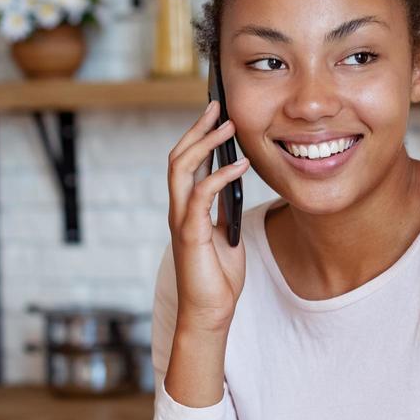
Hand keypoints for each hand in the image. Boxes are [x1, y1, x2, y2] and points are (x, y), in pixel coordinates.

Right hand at [168, 100, 250, 334]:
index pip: (186, 162)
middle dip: (197, 129)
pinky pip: (200, 196)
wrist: (209, 312)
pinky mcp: (189, 234)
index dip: (197, 136)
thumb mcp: (227, 234)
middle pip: (178, 157)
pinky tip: (240, 165)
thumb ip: (225, 209)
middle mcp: (178, 210)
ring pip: (182, 169)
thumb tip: (235, 182)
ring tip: (229, 127)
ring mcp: (181, 221)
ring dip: (205, 143)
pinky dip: (220, 176)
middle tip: (218, 106)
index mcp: (187, 209)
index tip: (216, 114)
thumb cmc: (218, 277)